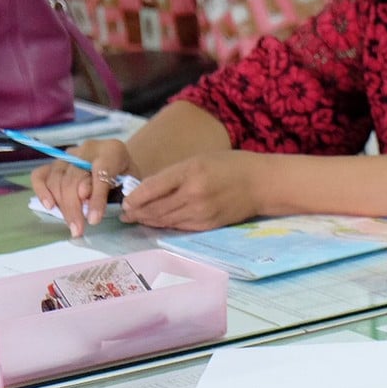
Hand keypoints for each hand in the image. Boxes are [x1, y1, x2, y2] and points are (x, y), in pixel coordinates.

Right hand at [29, 139, 135, 236]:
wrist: (118, 161)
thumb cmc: (126, 174)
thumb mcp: (131, 181)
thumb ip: (118, 191)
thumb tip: (91, 209)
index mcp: (111, 151)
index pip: (100, 174)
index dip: (96, 198)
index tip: (94, 220)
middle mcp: (86, 150)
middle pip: (73, 179)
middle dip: (75, 208)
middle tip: (78, 229)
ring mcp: (67, 155)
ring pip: (57, 180)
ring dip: (62, 206)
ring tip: (71, 225)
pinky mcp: (53, 163)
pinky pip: (40, 175)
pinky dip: (42, 191)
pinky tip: (50, 207)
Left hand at [118, 150, 265, 231]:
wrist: (262, 183)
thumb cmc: (230, 166)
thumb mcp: (199, 160)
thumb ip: (173, 175)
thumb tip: (146, 190)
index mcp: (190, 173)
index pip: (152, 188)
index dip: (134, 197)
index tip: (124, 201)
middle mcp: (194, 194)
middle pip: (155, 208)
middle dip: (136, 212)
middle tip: (124, 215)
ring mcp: (201, 212)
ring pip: (165, 220)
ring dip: (148, 221)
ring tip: (136, 219)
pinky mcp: (208, 225)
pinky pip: (179, 227)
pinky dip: (165, 225)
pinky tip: (158, 223)